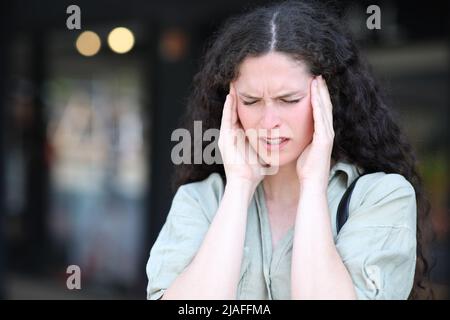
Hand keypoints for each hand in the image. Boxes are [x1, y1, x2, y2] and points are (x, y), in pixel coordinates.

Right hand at [218, 83, 265, 185]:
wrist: (244, 182)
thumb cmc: (254, 172)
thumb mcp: (263, 153)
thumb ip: (269, 146)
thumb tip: (282, 142)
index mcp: (239, 137)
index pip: (242, 116)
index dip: (247, 104)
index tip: (254, 92)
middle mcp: (231, 135)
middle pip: (234, 111)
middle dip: (237, 97)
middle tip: (240, 82)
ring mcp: (226, 135)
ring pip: (228, 112)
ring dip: (231, 98)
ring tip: (234, 84)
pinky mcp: (224, 137)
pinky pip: (226, 118)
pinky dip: (228, 107)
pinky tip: (232, 96)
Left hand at [296, 75, 334, 191]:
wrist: (311, 182)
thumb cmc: (306, 168)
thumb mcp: (304, 149)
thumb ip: (302, 139)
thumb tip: (293, 133)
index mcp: (322, 133)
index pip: (321, 110)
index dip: (318, 96)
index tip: (313, 83)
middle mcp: (327, 131)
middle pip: (325, 106)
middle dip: (321, 90)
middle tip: (317, 75)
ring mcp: (327, 134)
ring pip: (324, 109)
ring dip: (321, 93)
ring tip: (317, 79)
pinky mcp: (324, 139)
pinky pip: (320, 118)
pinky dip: (318, 105)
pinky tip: (315, 94)